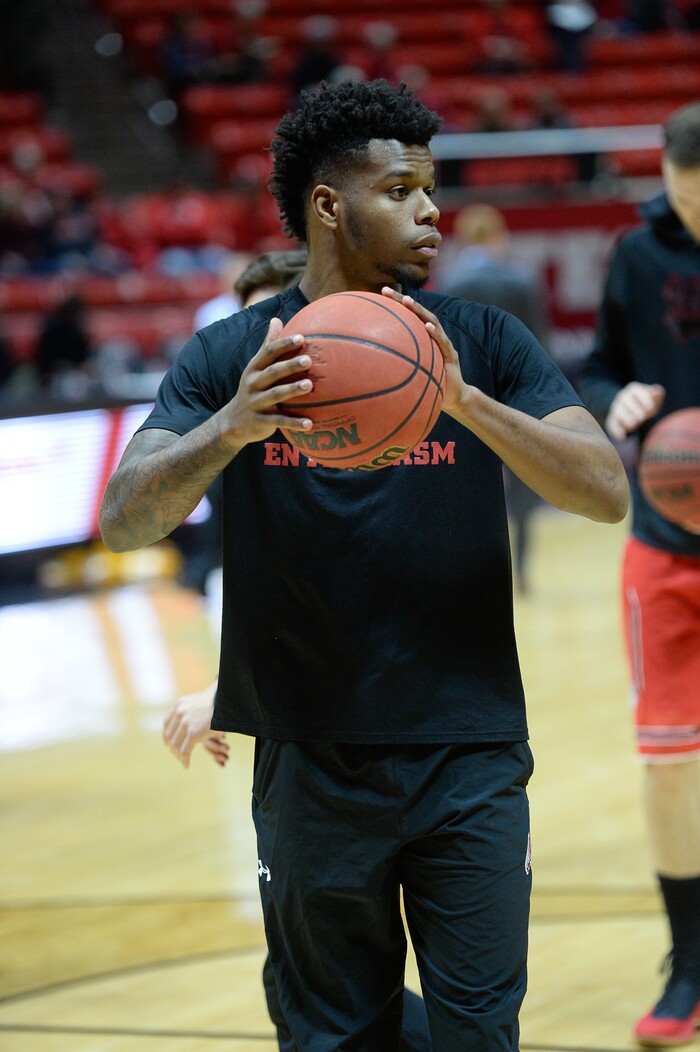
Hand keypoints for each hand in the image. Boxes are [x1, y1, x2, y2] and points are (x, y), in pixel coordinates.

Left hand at [163, 683, 228, 768]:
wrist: (227, 701)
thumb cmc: (218, 702)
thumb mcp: (199, 702)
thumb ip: (190, 710)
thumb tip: (187, 719)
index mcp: (179, 705)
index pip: (167, 723)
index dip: (166, 735)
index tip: (168, 744)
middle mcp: (179, 713)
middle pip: (170, 735)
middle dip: (172, 747)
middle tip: (177, 755)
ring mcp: (186, 722)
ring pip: (176, 744)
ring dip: (178, 755)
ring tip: (182, 761)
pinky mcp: (193, 733)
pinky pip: (185, 750)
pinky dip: (184, 760)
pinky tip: (186, 766)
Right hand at [220, 318, 314, 448]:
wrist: (232, 423)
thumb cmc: (252, 390)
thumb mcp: (255, 367)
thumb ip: (267, 345)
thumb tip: (277, 319)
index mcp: (254, 368)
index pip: (268, 352)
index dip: (284, 344)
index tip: (301, 338)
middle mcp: (253, 383)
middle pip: (272, 372)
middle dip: (290, 365)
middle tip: (309, 360)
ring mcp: (256, 403)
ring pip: (275, 395)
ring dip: (292, 390)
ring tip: (310, 386)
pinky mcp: (260, 421)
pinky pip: (278, 421)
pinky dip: (294, 423)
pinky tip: (310, 424)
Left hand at [381, 288, 467, 413]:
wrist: (454, 397)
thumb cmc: (429, 385)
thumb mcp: (409, 375)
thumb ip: (395, 367)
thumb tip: (367, 369)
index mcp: (423, 339)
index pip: (408, 317)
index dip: (394, 305)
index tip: (379, 294)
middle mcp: (433, 337)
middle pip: (418, 313)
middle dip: (402, 300)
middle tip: (386, 291)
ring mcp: (443, 344)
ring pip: (432, 322)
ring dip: (419, 311)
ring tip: (407, 302)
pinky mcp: (451, 355)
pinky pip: (442, 343)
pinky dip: (435, 334)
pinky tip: (427, 328)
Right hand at [605, 382, 665, 441]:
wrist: (630, 409)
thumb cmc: (645, 404)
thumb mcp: (653, 399)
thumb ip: (657, 395)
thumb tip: (658, 392)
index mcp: (633, 390)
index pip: (636, 391)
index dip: (644, 398)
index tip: (650, 407)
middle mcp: (623, 397)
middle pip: (626, 400)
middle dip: (634, 409)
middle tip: (642, 417)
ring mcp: (616, 408)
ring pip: (618, 411)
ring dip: (625, 418)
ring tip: (634, 425)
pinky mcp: (612, 420)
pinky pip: (612, 424)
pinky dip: (616, 431)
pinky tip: (622, 438)